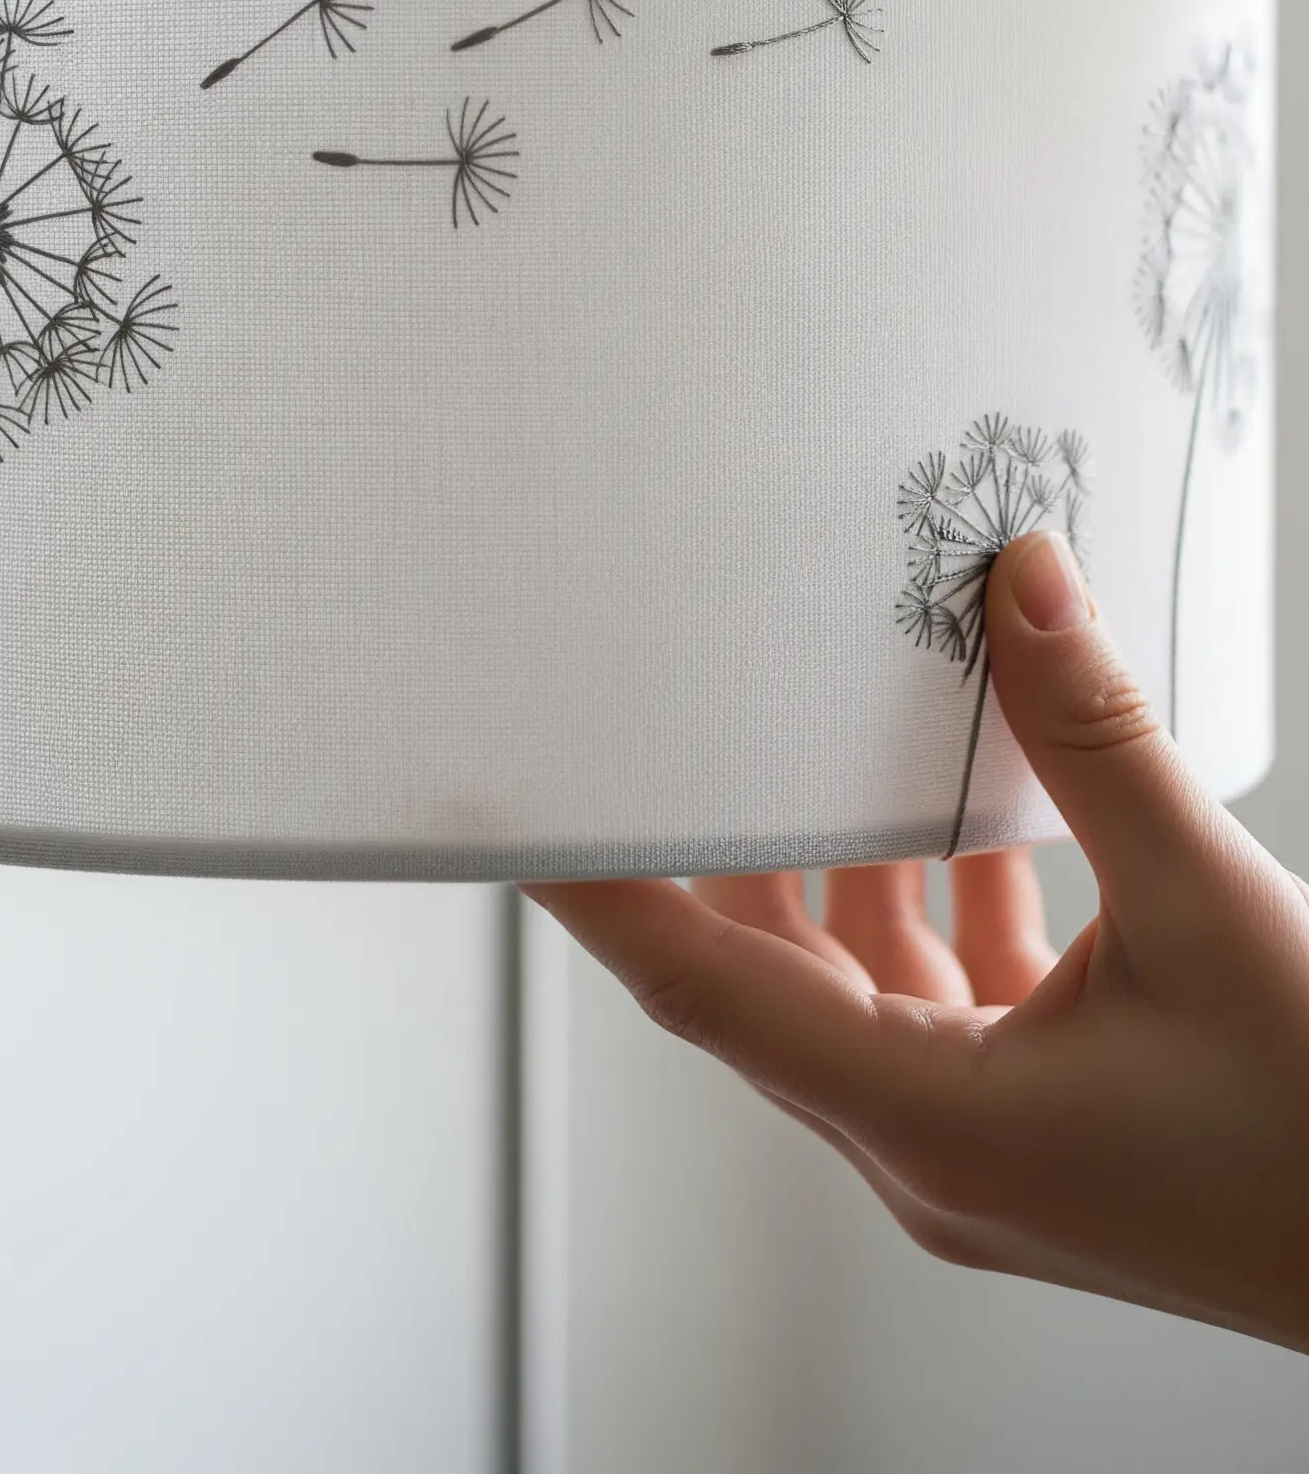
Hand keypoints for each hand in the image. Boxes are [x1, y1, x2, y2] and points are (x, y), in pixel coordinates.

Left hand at [525, 532, 1308, 1350]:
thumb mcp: (1212, 913)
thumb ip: (1097, 740)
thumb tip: (1017, 585)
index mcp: (932, 1124)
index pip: (703, 990)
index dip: (601, 891)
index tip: (520, 808)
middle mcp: (929, 1148)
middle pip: (768, 974)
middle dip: (720, 839)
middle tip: (671, 712)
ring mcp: (985, 1144)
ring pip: (859, 978)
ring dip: (839, 857)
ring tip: (809, 720)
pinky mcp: (1044, 1121)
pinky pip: (948, 991)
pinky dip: (939, 891)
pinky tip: (965, 796)